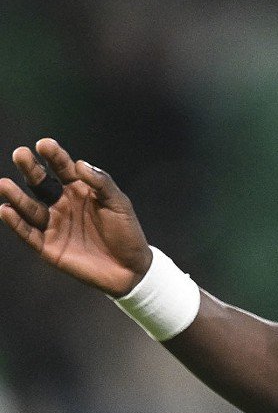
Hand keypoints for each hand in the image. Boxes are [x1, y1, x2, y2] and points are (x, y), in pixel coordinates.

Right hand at [1, 138, 152, 296]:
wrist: (130, 268)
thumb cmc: (127, 233)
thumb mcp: (119, 204)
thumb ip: (102, 183)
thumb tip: (80, 164)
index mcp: (79, 190)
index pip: (63, 168)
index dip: (54, 156)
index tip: (44, 144)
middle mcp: (62, 204)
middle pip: (41, 183)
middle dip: (30, 169)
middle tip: (20, 154)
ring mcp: (53, 225)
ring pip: (30, 208)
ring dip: (16, 196)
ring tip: (4, 184)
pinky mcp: (48, 246)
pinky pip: (28, 233)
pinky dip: (16, 223)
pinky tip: (6, 211)